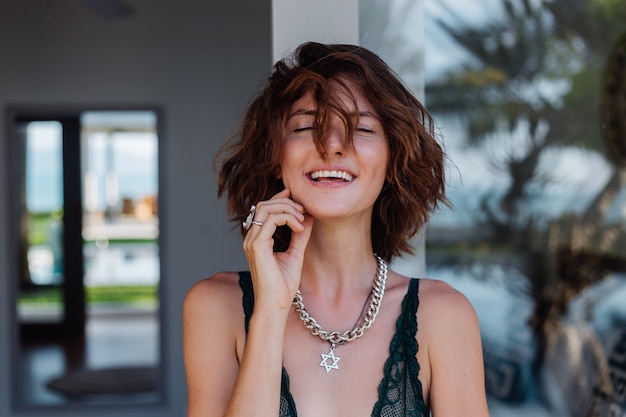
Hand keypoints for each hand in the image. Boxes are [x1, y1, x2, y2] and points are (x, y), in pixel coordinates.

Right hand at [243, 188, 313, 310]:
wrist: (275, 305)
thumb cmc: (282, 286)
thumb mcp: (295, 254)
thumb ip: (299, 235)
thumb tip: (308, 218)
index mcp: (257, 240)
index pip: (264, 210)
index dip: (280, 199)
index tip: (297, 199)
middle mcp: (251, 238)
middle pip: (264, 205)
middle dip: (286, 203)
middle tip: (304, 210)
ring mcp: (252, 241)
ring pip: (266, 209)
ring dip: (288, 209)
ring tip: (302, 218)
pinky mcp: (257, 246)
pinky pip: (271, 220)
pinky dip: (288, 218)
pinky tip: (300, 228)